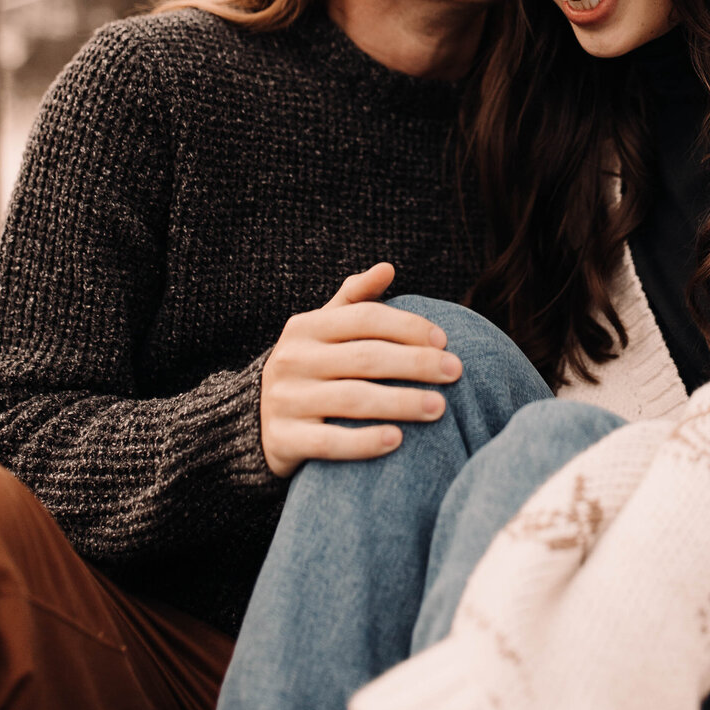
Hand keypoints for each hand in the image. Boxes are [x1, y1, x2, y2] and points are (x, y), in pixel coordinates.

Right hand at [260, 263, 462, 477]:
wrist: (253, 419)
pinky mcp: (284, 439)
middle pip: (366, 358)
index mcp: (306, 327)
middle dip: (416, 364)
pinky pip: (329, 442)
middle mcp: (293, 360)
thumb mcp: (323, 328)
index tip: (444, 340)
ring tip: (440, 408)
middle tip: (456, 371)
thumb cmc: (309, 366)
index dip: (407, 326)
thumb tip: (388, 267)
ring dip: (401, 403)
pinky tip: (397, 441)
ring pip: (353, 399)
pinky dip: (364, 442)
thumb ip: (355, 298)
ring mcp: (286, 400)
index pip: (365, 318)